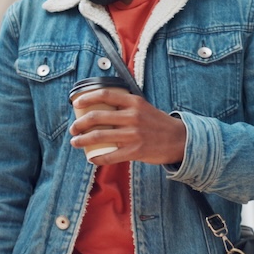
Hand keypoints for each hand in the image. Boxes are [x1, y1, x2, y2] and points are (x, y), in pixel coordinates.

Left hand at [68, 88, 186, 165]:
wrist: (179, 140)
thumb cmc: (157, 123)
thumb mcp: (143, 107)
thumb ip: (124, 105)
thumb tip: (99, 106)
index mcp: (133, 102)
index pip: (104, 95)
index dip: (86, 98)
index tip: (75, 103)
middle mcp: (133, 116)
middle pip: (97, 117)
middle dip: (79, 124)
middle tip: (73, 128)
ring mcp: (134, 134)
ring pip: (100, 136)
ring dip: (83, 140)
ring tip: (75, 142)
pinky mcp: (136, 151)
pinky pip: (111, 156)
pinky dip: (98, 158)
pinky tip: (91, 158)